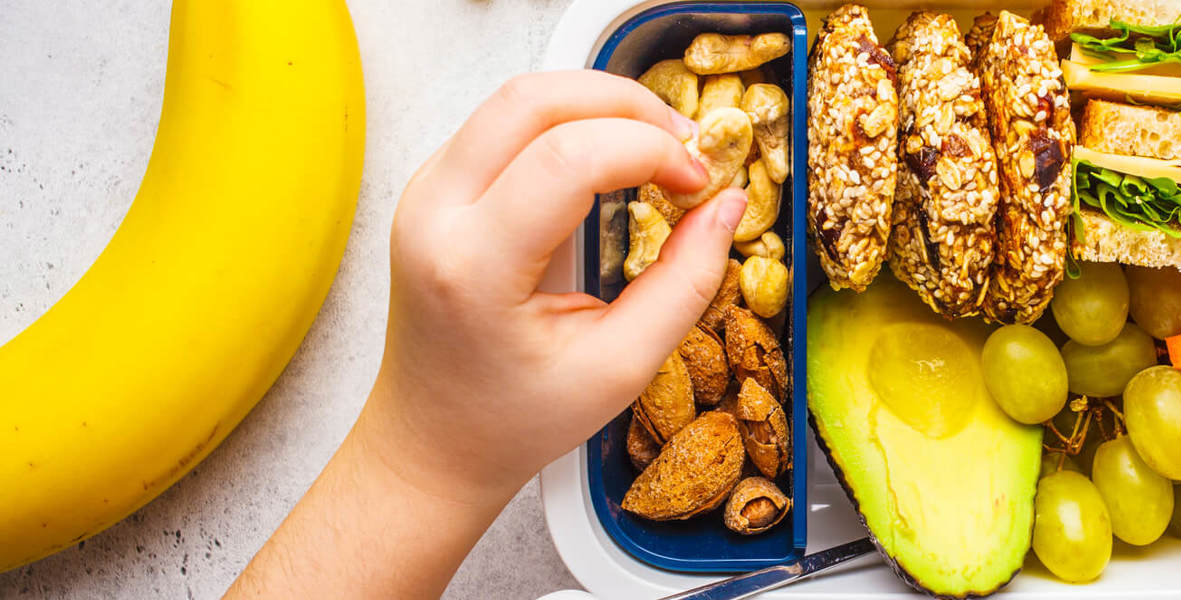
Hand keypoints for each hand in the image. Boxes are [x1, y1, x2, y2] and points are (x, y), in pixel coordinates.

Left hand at [368, 70, 745, 499]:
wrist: (436, 442)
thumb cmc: (517, 418)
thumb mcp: (621, 367)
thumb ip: (685, 282)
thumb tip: (728, 203)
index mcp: (473, 267)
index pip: (568, 158)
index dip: (650, 150)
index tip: (698, 182)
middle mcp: (433, 215)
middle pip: (533, 99)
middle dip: (627, 104)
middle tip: (685, 145)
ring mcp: (425, 194)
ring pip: (516, 97)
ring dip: (598, 104)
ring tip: (655, 148)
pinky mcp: (435, 187)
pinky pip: (504, 122)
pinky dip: (569, 123)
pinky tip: (611, 160)